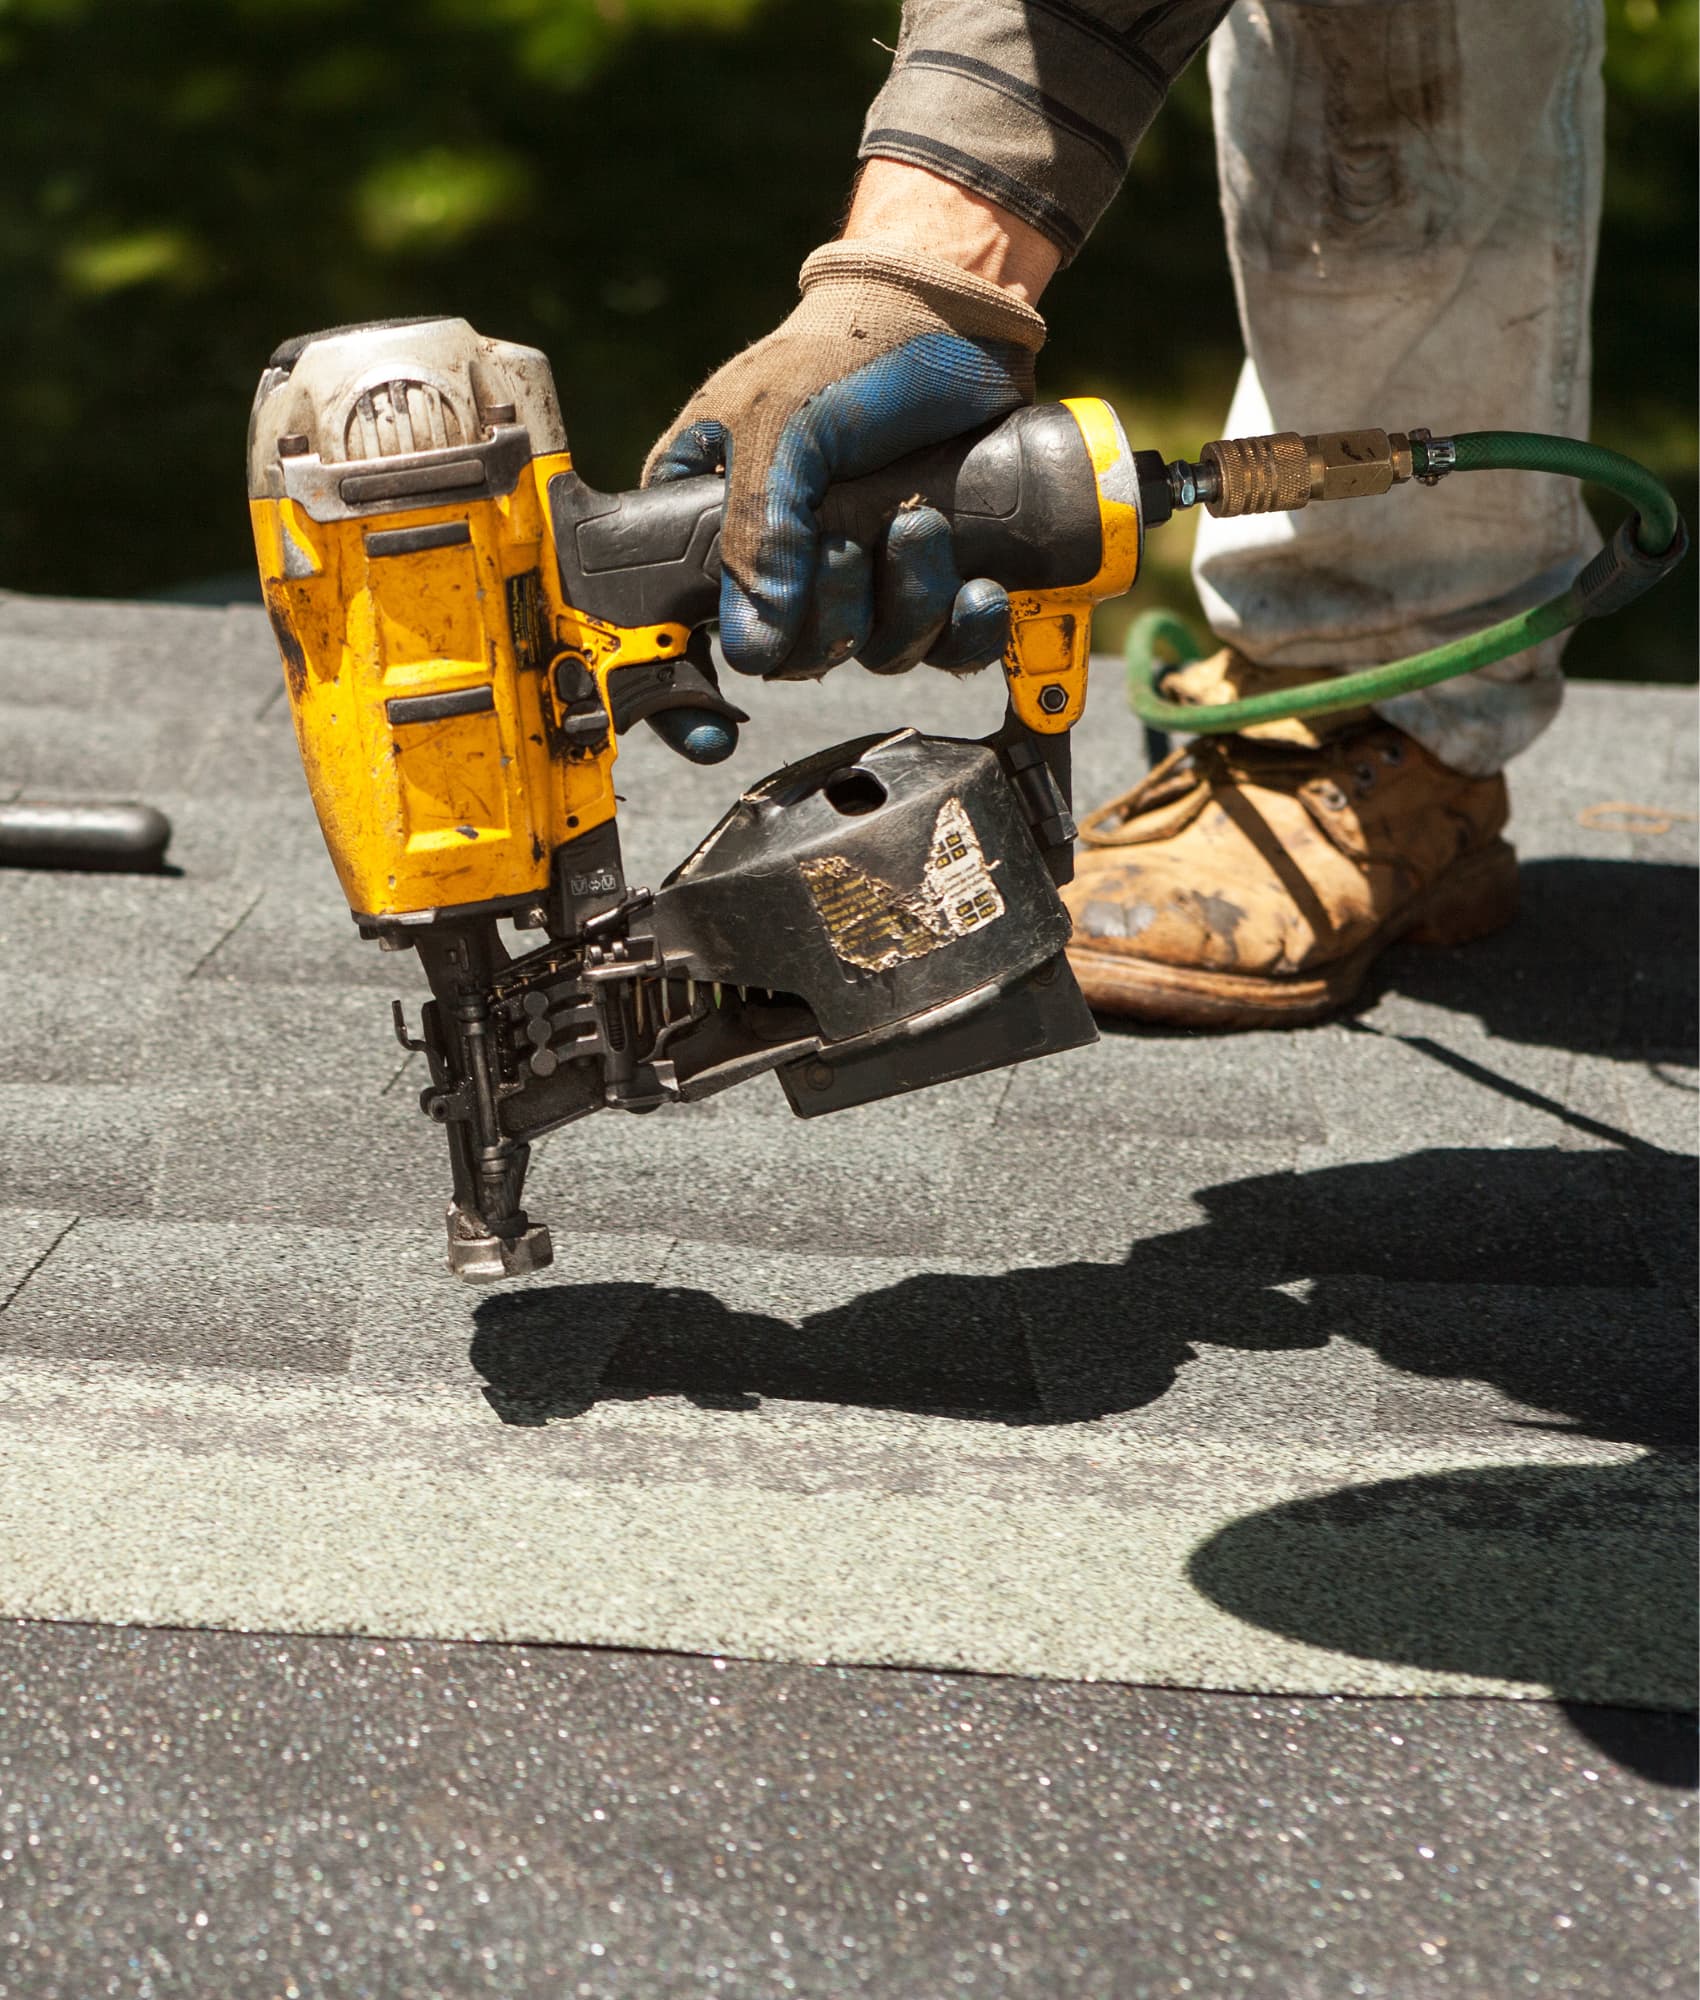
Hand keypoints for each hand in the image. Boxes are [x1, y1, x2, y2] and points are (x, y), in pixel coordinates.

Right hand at [645, 217, 1049, 680]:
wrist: (957, 314)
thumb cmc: (850, 349)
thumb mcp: (782, 425)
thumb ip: (758, 530)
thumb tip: (753, 646)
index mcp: (710, 521)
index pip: (674, 629)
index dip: (683, 693)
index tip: (709, 727)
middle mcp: (780, 559)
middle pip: (793, 657)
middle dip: (836, 617)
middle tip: (852, 546)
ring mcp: (858, 572)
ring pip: (872, 652)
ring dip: (907, 607)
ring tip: (925, 530)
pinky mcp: (929, 576)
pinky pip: (941, 647)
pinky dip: (964, 631)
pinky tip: (979, 591)